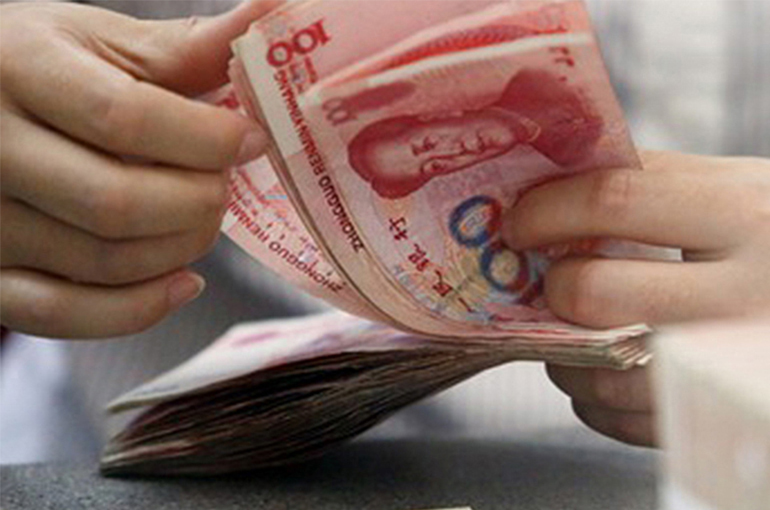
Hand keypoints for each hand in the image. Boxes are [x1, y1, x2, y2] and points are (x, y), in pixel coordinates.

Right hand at [0, 1, 279, 338]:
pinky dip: (139, 310)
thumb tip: (274, 17)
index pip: (126, 119)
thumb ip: (185, 47)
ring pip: (104, 262)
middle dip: (199, 202)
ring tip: (203, 217)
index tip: (252, 139)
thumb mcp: (98, 41)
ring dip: (181, 249)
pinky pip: (65, 315)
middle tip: (224, 184)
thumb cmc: (36, 66)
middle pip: (116, 203)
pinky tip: (184, 283)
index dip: (207, 139)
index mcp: (19, 71)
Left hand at [503, 150, 769, 444]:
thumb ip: (660, 184)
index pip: (614, 198)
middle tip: (548, 282)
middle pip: (595, 290)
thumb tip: (550, 185)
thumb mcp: (743, 192)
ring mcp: (732, 365)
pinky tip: (606, 375)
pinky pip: (623, 421)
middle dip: (552, 288)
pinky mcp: (722, 419)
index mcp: (745, 214)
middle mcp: (746, 291)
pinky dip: (594, 401)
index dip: (546, 209)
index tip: (516, 223)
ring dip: (563, 354)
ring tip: (571, 334)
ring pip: (600, 371)